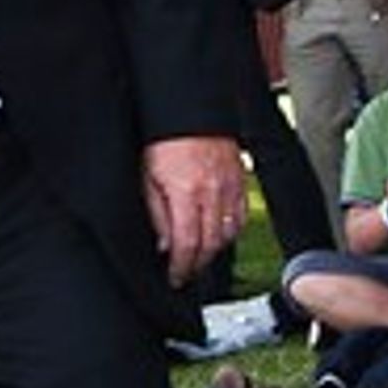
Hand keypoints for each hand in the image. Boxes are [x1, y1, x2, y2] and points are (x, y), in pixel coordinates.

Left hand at [140, 136, 242, 286]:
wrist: (189, 111)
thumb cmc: (163, 140)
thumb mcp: (147, 177)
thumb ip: (157, 213)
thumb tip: (164, 244)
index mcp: (186, 193)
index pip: (187, 244)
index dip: (181, 267)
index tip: (175, 276)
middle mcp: (212, 193)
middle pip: (211, 244)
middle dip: (197, 264)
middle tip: (186, 272)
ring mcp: (230, 187)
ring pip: (229, 233)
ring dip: (214, 249)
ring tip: (199, 256)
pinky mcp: (240, 180)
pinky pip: (241, 216)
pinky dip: (230, 230)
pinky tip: (218, 233)